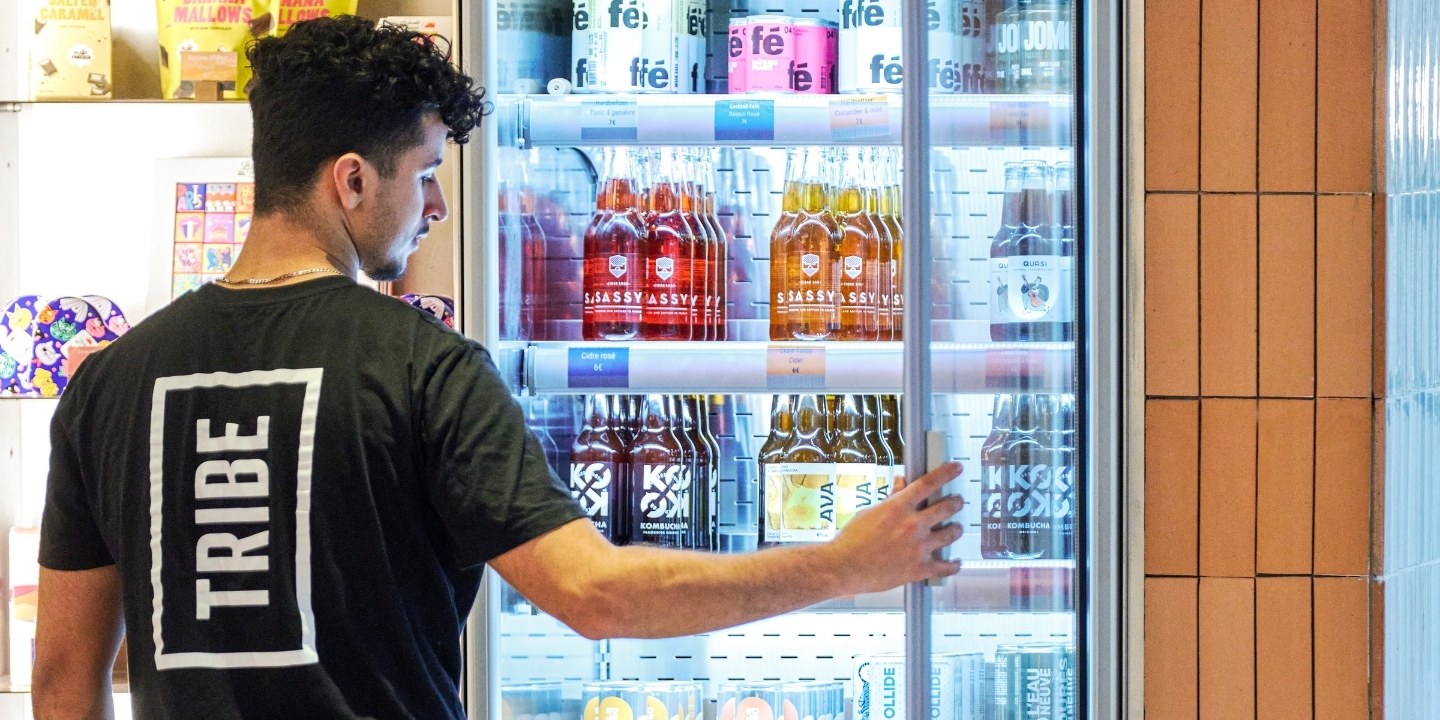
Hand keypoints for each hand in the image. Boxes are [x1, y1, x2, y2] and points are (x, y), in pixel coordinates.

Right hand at [826, 461, 964, 595]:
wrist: (844, 567)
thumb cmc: (851, 539)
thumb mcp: (869, 512)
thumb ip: (890, 499)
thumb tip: (901, 484)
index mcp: (898, 507)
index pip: (927, 484)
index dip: (945, 473)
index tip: (956, 468)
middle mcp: (913, 525)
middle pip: (946, 508)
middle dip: (956, 503)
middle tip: (958, 502)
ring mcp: (918, 547)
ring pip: (951, 534)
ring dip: (956, 529)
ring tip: (957, 528)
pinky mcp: (919, 569)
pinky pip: (945, 567)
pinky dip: (953, 565)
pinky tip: (955, 563)